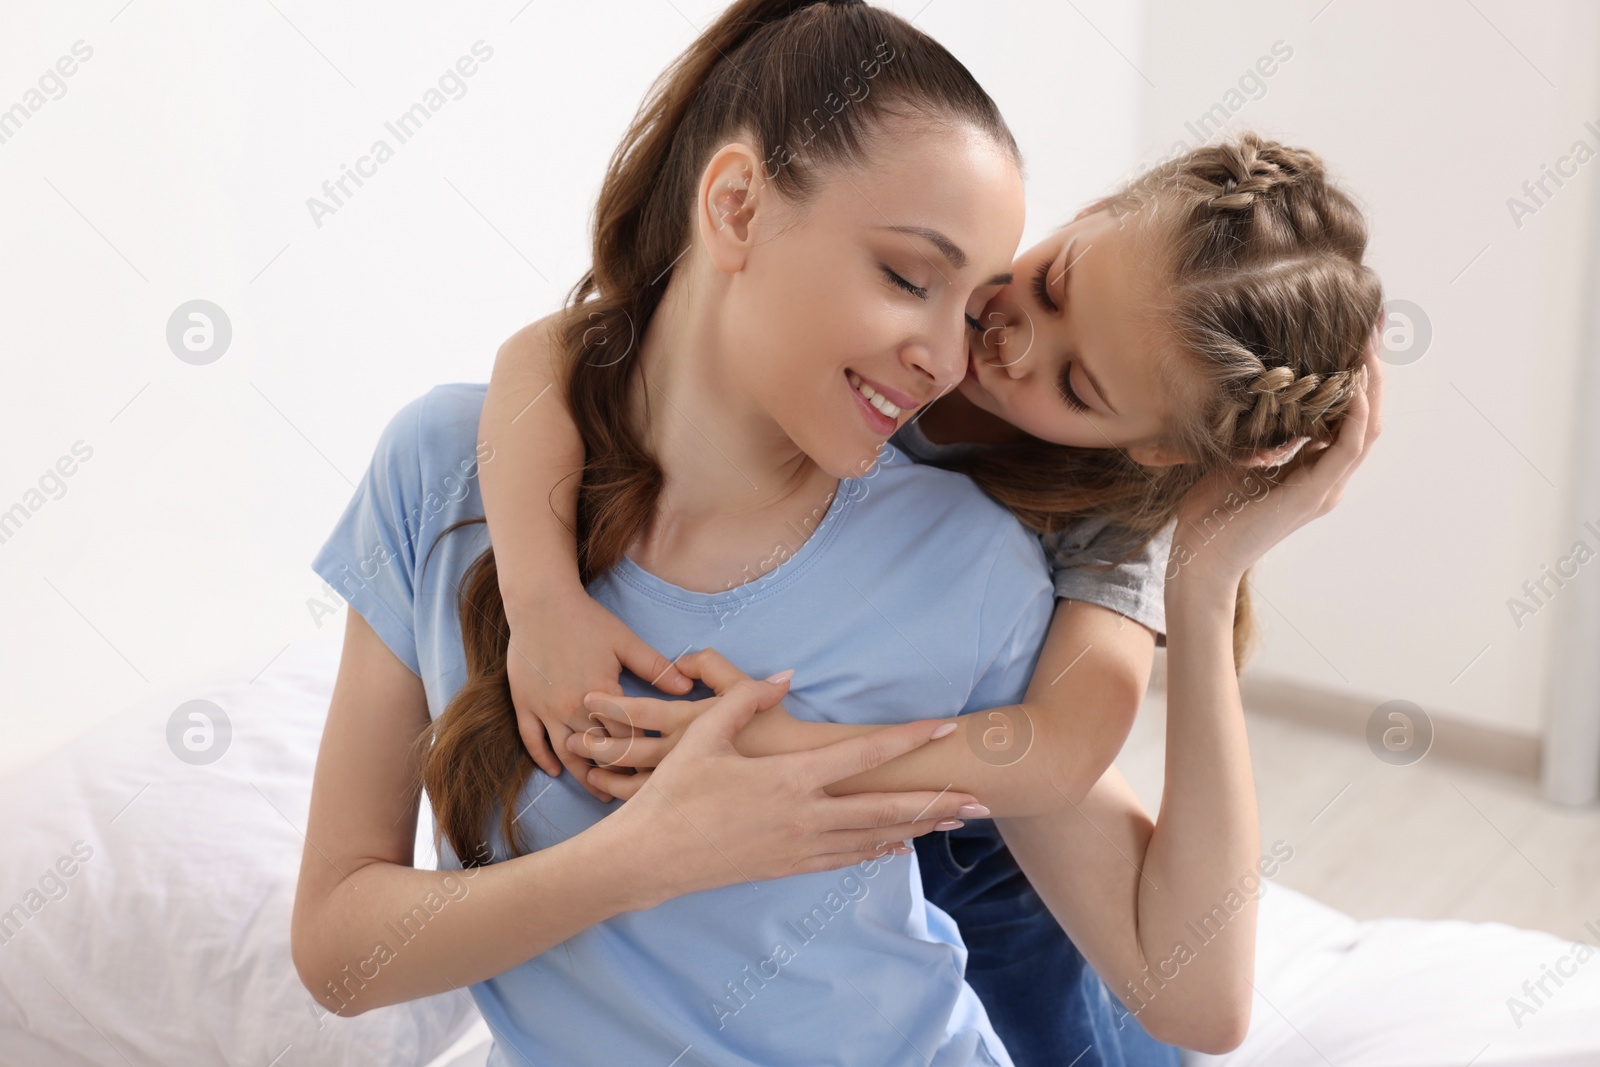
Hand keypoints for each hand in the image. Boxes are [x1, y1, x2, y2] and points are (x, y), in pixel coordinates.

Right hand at [505, 588, 692, 802]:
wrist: (539, 603)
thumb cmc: (587, 620)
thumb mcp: (625, 641)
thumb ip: (656, 668)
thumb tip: (688, 689)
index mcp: (600, 694)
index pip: (626, 736)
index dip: (644, 755)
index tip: (661, 772)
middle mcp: (571, 708)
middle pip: (597, 751)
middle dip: (618, 774)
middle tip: (638, 795)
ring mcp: (544, 709)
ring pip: (566, 753)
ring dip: (584, 776)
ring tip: (602, 794)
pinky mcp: (524, 705)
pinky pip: (532, 740)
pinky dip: (544, 759)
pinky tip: (556, 771)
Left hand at [570, 649, 781, 790]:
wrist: (800, 770)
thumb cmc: (772, 725)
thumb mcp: (741, 684)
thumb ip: (709, 664)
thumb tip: (679, 660)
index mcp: (691, 721)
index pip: (639, 711)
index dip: (610, 703)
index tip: (587, 698)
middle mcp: (682, 754)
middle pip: (627, 749)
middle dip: (595, 742)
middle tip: (572, 737)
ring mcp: (686, 783)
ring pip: (633, 782)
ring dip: (605, 775)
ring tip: (587, 770)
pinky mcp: (692, 804)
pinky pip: (651, 805)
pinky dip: (628, 799)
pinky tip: (615, 796)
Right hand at [603, 676, 982, 903]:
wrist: (650, 858)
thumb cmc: (675, 792)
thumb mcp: (706, 735)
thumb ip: (747, 697)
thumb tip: (787, 674)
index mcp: (791, 779)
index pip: (865, 755)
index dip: (910, 739)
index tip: (947, 726)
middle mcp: (807, 817)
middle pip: (888, 809)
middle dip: (939, 802)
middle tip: (983, 798)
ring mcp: (801, 847)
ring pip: (874, 838)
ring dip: (918, 828)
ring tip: (955, 820)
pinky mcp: (789, 867)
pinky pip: (847, 857)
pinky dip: (878, 849)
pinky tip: (899, 846)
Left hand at [1167, 327, 1384, 591]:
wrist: (1200, 558)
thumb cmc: (1210, 512)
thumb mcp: (1239, 458)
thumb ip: (1260, 433)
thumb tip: (1258, 394)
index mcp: (1313, 470)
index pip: (1348, 417)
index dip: (1355, 379)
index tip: (1352, 338)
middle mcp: (1329, 478)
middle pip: (1367, 417)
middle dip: (1372, 372)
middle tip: (1371, 329)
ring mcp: (1326, 488)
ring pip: (1366, 428)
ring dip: (1371, 385)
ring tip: (1369, 345)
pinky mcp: (1315, 495)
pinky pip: (1347, 448)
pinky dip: (1355, 414)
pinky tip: (1354, 384)